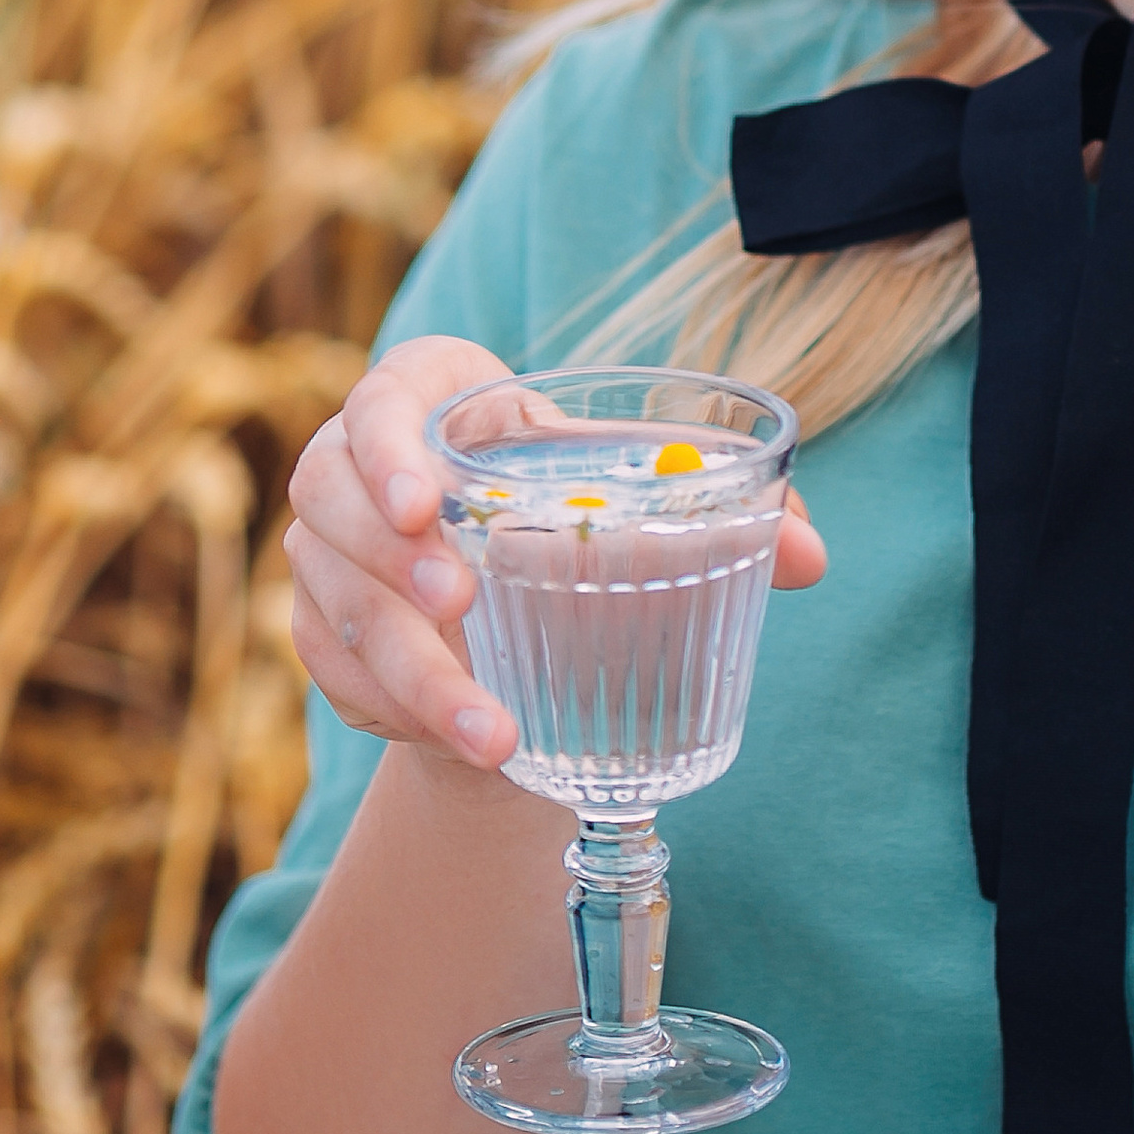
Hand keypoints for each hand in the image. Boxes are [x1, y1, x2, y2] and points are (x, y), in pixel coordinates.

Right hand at [285, 335, 829, 772]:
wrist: (527, 610)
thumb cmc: (586, 520)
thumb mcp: (644, 498)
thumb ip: (730, 513)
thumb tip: (813, 556)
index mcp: (440, 398)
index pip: (384, 393)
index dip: (387, 442)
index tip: (427, 502)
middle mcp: (359, 464)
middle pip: (326, 495)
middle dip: (386, 558)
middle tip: (459, 604)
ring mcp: (328, 550)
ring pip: (329, 601)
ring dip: (407, 670)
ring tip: (492, 733)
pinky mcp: (320, 626)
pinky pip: (331, 673)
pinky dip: (390, 711)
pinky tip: (457, 740)